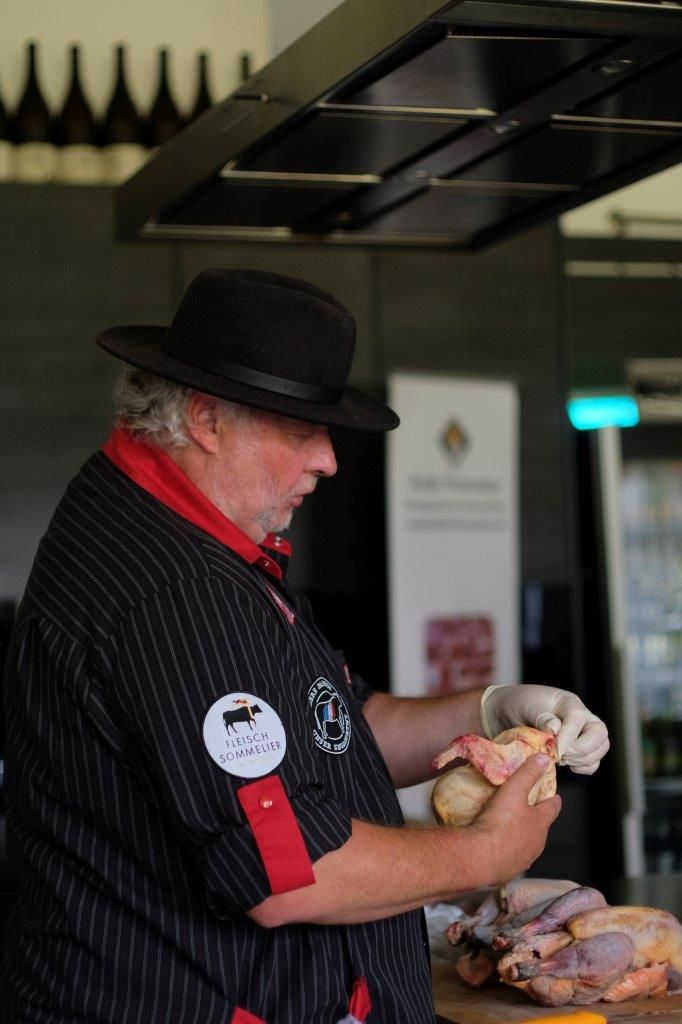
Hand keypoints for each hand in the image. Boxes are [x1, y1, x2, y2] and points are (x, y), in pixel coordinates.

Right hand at [470, 753, 561, 883]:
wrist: (481, 857)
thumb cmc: (500, 820)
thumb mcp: (514, 790)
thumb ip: (528, 773)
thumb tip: (545, 758)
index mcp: (541, 823)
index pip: (553, 808)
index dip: (553, 800)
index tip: (554, 795)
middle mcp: (538, 843)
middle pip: (541, 827)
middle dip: (536, 818)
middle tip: (527, 808)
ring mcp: (525, 859)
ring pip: (528, 843)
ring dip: (523, 835)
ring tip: (511, 826)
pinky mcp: (510, 870)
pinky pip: (513, 856)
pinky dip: (510, 849)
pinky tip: (499, 845)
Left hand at [480, 684, 609, 774]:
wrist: (507, 712)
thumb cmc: (518, 704)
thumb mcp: (526, 706)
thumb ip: (541, 717)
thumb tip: (556, 729)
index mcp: (568, 702)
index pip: (577, 719)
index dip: (569, 736)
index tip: (556, 750)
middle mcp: (581, 716)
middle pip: (600, 734)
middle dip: (582, 749)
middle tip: (560, 756)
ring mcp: (582, 732)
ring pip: (600, 748)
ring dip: (583, 759)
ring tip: (560, 759)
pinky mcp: (578, 748)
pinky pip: (592, 761)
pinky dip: (584, 767)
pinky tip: (567, 765)